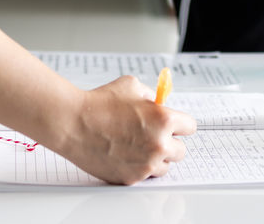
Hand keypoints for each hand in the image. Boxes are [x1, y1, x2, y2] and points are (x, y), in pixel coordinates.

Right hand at [56, 75, 195, 184]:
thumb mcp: (132, 86)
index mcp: (164, 119)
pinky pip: (144, 175)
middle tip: (154, 135)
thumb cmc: (99, 103)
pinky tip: (124, 154)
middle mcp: (158, 144)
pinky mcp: (131, 178)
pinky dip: (137, 167)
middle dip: (169, 141)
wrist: (73, 123)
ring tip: (137, 145)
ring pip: (164, 166)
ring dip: (155, 157)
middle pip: (180, 151)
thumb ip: (152, 96)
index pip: (190, 127)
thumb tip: (160, 104)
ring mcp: (145, 164)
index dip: (180, 124)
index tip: (174, 125)